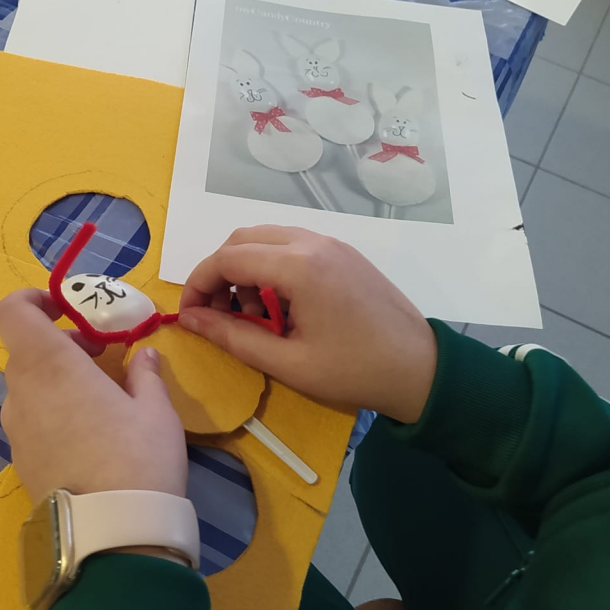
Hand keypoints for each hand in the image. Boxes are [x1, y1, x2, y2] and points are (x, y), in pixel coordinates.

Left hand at [0, 289, 187, 502]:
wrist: (112, 536)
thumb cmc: (138, 458)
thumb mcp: (156, 411)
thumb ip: (145, 374)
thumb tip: (144, 355)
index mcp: (49, 364)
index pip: (12, 311)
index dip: (34, 300)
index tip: (68, 309)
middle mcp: (22, 391)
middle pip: (26, 348)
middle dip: (60, 343)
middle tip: (100, 355)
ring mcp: (15, 429)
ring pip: (27, 385)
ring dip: (56, 378)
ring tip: (100, 398)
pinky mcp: (19, 460)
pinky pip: (30, 418)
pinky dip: (51, 410)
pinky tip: (88, 435)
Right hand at [177, 226, 436, 423]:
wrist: (420, 369)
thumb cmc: (353, 371)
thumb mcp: (286, 362)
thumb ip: (232, 336)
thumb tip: (189, 319)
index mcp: (298, 266)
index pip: (226, 259)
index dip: (197, 284)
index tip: (189, 316)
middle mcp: (311, 242)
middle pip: (242, 239)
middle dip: (219, 273)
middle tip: (217, 314)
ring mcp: (330, 243)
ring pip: (265, 238)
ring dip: (245, 269)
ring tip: (253, 315)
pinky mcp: (342, 252)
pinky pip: (291, 245)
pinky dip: (271, 267)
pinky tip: (280, 306)